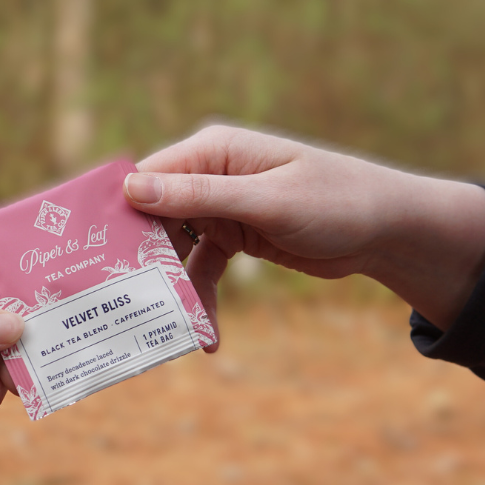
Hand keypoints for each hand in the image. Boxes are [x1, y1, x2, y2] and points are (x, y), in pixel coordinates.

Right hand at [124, 125, 484, 333]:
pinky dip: (201, 297)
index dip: (121, 214)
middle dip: (144, 259)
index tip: (97, 255)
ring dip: (174, 287)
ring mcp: (221, 208)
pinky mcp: (236, 237)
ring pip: (177, 250)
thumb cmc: (335, 201)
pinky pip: (203, 268)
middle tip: (126, 302)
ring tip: (171, 327)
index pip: (148, 178)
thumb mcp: (267, 201)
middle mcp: (210, 176)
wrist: (387, 230)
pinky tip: (206, 333)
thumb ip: (201, 196)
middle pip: (156, 217)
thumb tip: (132, 189)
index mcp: (213, 151)